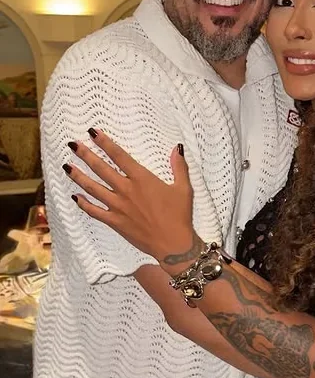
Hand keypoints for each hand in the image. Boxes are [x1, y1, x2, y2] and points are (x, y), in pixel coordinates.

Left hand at [65, 129, 197, 264]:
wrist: (172, 244)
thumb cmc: (179, 216)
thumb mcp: (184, 189)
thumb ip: (179, 167)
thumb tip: (177, 148)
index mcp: (142, 179)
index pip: (119, 156)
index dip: (105, 143)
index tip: (93, 132)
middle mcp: (126, 190)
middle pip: (101, 169)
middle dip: (86, 155)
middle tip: (73, 144)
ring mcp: (118, 206)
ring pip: (93, 188)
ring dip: (79, 176)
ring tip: (67, 166)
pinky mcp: (115, 222)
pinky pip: (95, 211)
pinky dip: (84, 204)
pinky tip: (75, 197)